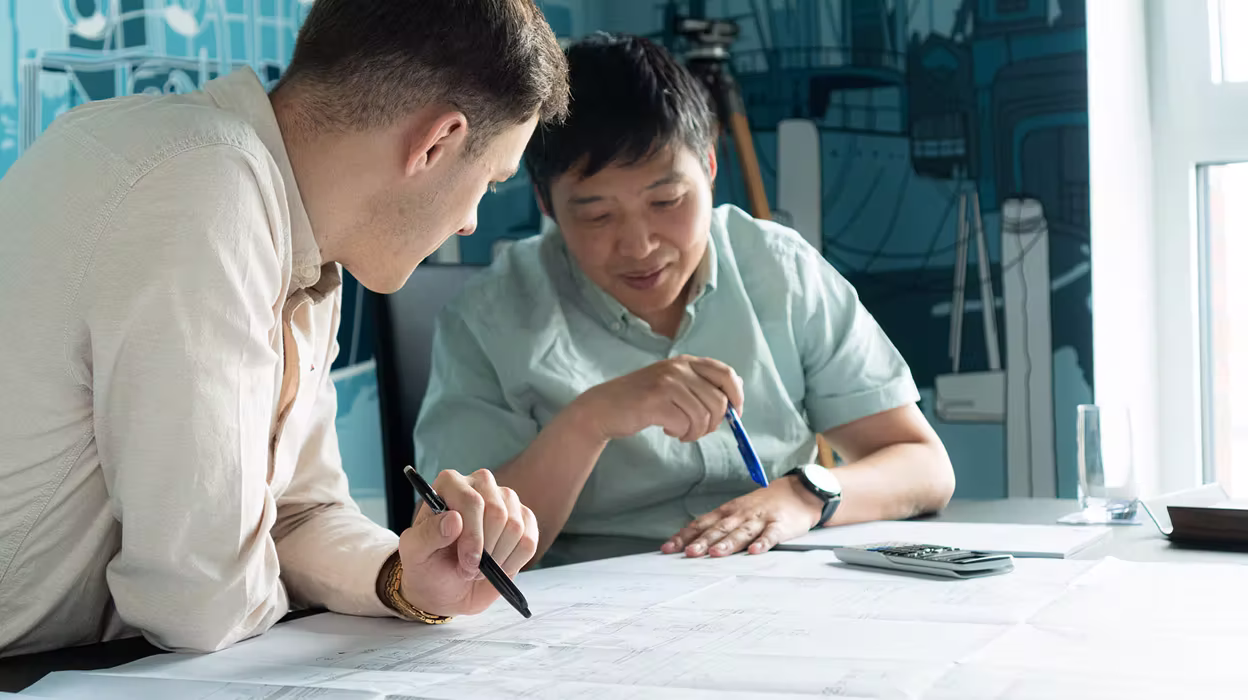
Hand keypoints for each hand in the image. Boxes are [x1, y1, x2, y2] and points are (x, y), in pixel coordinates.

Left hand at [395, 469, 537, 615]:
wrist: (446, 587)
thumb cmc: (427, 566)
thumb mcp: (415, 554)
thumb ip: (428, 535)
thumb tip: (454, 520)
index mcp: (450, 484)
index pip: (472, 501)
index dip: (473, 535)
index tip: (468, 561)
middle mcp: (480, 484)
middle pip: (497, 513)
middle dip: (485, 550)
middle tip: (469, 569)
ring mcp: (505, 500)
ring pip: (515, 527)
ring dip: (498, 558)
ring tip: (479, 568)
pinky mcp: (523, 519)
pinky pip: (529, 541)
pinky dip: (513, 562)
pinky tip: (497, 567)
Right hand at [574, 355, 743, 442]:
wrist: (603, 407)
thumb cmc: (641, 401)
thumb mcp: (673, 384)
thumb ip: (700, 386)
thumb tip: (735, 396)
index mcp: (686, 362)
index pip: (726, 374)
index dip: (736, 396)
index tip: (734, 414)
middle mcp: (679, 368)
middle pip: (719, 401)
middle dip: (713, 424)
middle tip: (697, 430)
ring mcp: (667, 383)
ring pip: (703, 417)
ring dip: (695, 432)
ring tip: (680, 431)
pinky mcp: (656, 401)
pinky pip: (684, 425)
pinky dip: (680, 433)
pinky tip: (667, 429)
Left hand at [661, 476, 822, 556]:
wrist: (797, 492)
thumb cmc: (762, 505)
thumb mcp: (737, 511)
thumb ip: (716, 525)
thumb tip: (689, 539)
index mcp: (728, 512)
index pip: (702, 524)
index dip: (685, 536)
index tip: (668, 548)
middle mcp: (740, 515)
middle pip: (719, 529)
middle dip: (702, 541)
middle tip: (688, 553)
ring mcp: (760, 519)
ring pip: (741, 532)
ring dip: (728, 543)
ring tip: (716, 553)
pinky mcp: (779, 525)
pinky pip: (770, 535)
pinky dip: (762, 543)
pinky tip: (755, 551)